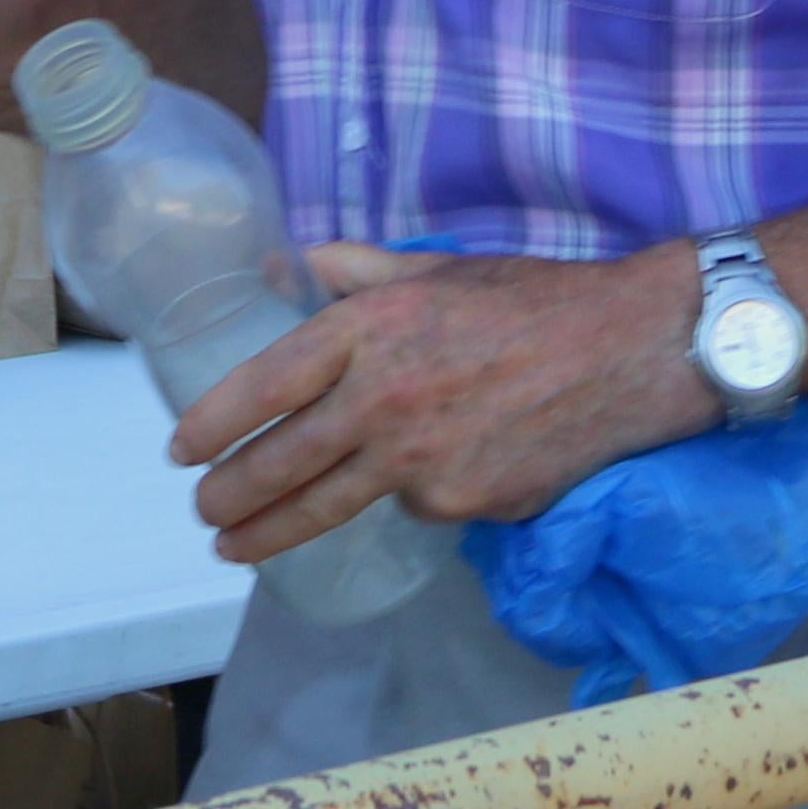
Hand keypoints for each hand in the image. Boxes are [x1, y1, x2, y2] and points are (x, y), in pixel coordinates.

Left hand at [174, 242, 706, 557]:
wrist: (626, 351)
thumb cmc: (530, 298)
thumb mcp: (434, 268)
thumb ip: (353, 271)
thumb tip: (284, 264)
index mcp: (369, 328)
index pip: (264, 384)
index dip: (213, 422)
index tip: (182, 450)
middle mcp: (382, 399)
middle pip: (281, 461)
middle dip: (229, 495)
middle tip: (202, 511)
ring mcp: (420, 460)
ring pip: (327, 507)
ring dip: (270, 531)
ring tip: (235, 545)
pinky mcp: (460, 503)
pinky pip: (411, 506)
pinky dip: (403, 497)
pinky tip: (423, 477)